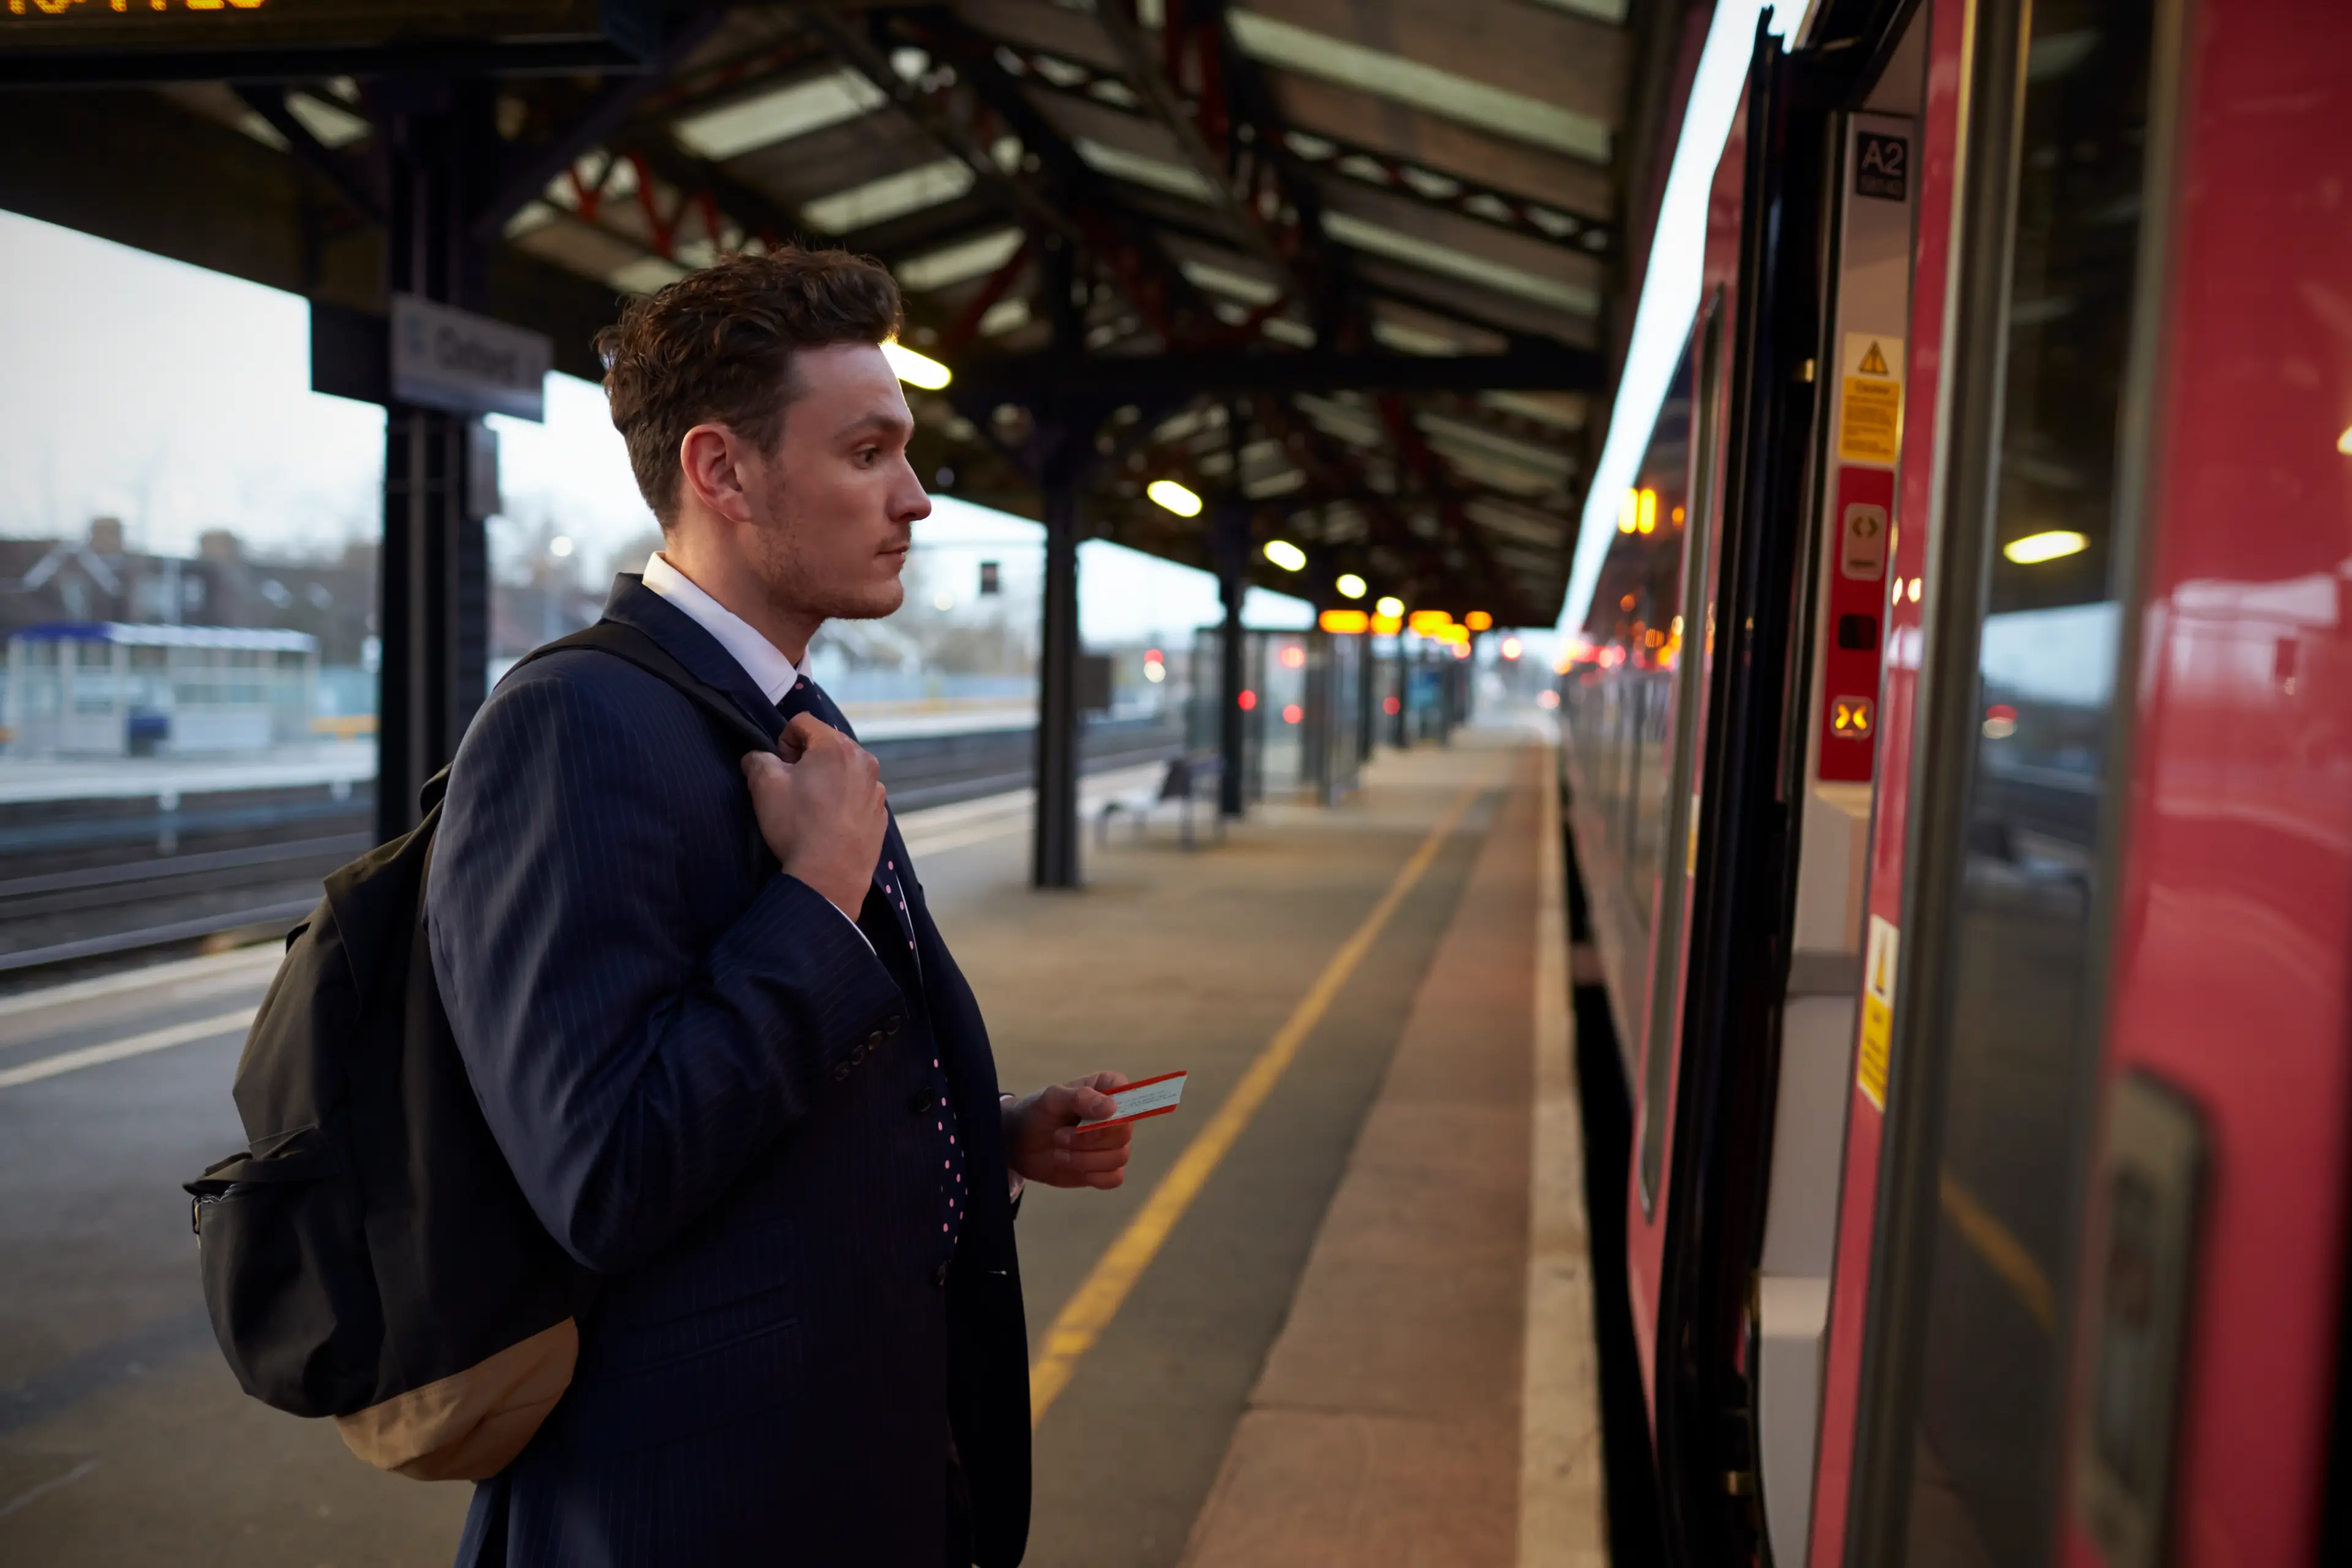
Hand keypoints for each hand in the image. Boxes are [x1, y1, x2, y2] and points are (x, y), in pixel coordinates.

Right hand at [741, 714, 886, 919]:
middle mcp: (865, 762)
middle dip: (807, 759)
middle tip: (793, 788)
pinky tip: (829, 825)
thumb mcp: (763, 785)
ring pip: (844, 772)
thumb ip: (757, 759)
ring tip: (811, 810)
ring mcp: (877, 791)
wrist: (828, 877)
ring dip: (827, 781)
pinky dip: (843, 803)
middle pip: (828, 745)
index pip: (803, 722)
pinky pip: (857, 797)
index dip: (783, 741)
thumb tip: (758, 758)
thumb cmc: (796, 825)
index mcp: (837, 747)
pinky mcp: (881, 816)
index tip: (780, 768)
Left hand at [1002, 1072, 1133, 1189]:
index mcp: (1108, 1089)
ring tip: (1059, 1152)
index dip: (1113, 1110)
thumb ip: (1080, 1098)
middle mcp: (1116, 1116)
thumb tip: (1111, 1108)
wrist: (1020, 1143)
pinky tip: (1070, 1165)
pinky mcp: (1106, 1168)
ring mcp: (1112, 1143)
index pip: (1128, 1095)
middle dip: (1087, 1139)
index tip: (1086, 1117)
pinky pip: (1114, 1177)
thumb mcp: (1052, 1099)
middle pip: (1123, 1132)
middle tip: (1059, 1136)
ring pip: (1119, 1156)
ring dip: (1084, 1158)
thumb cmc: (1038, 1112)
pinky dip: (1091, 1175)